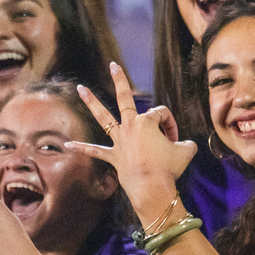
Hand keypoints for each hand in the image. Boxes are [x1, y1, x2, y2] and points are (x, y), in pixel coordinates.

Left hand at [68, 64, 196, 217]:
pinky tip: (68, 144)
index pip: (161, 115)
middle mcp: (130, 126)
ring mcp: (119, 141)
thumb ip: (187, 144)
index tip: (175, 141)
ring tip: (80, 88)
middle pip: (125, 99)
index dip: (171, 126)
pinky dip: (82, 148)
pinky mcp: (113, 157)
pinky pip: (94, 151)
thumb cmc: (170, 169)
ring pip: (103, 117)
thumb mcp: (186, 151)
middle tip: (113, 65)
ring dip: (92, 102)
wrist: (153, 189)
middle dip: (120, 80)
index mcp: (147, 122)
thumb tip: (186, 145)